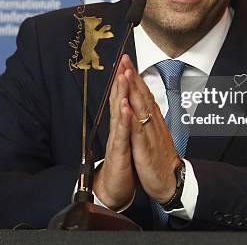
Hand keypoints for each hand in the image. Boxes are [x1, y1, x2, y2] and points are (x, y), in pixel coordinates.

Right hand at [93, 56, 135, 209]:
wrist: (116, 187)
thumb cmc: (124, 162)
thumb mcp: (129, 138)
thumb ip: (127, 121)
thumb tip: (128, 104)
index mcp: (124, 123)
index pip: (124, 97)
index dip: (125, 79)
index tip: (127, 61)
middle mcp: (118, 128)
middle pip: (119, 99)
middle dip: (121, 79)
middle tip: (122, 60)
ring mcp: (118, 138)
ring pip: (119, 112)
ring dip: (120, 94)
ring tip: (122, 76)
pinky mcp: (119, 151)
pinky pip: (122, 133)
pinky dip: (123, 120)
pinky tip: (124, 108)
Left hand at [120, 55, 179, 202]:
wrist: (171, 181)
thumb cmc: (161, 159)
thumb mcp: (155, 134)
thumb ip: (150, 118)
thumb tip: (145, 104)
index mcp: (153, 119)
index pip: (143, 94)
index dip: (135, 77)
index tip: (127, 62)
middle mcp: (152, 122)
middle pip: (142, 95)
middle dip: (133, 76)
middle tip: (125, 59)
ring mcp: (150, 133)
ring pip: (141, 108)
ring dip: (133, 90)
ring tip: (126, 74)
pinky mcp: (146, 147)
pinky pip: (138, 130)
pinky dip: (132, 117)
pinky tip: (127, 106)